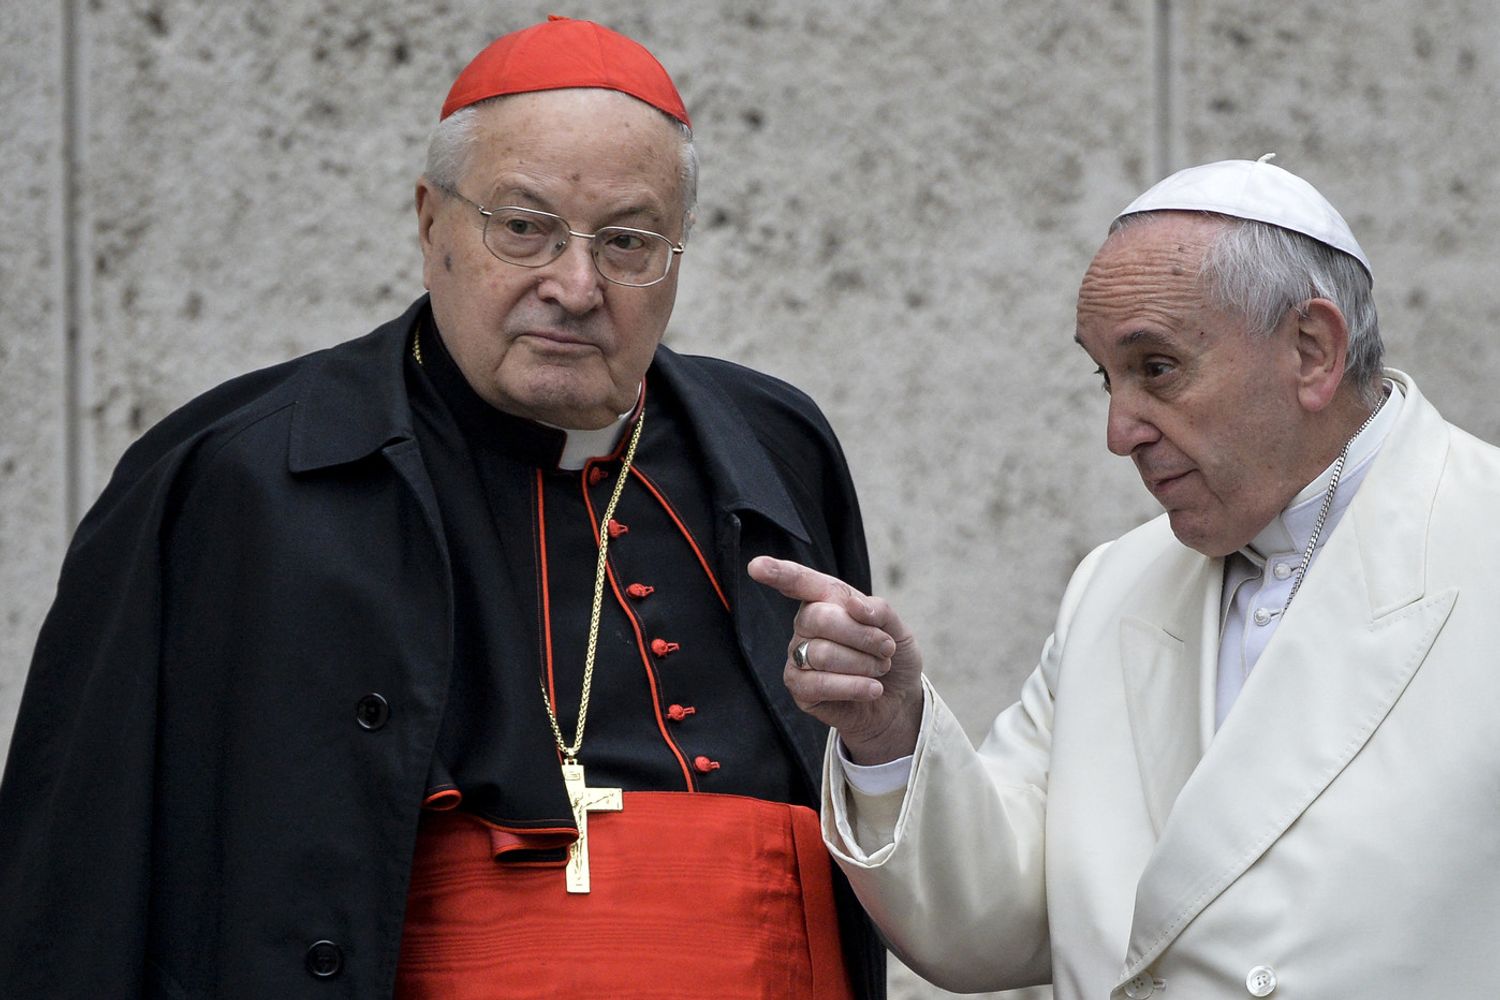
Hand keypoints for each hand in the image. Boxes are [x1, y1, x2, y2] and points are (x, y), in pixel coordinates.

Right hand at [747, 555, 923, 764]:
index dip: (778, 572)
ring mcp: (798, 656)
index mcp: (824, 600)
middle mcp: (805, 624)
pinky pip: (819, 684)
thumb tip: (854, 606)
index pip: (799, 582)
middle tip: (887, 649)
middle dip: (863, 636)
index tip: (756, 566)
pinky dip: (854, 686)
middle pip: (820, 618)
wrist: (898, 698)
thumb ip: (878, 610)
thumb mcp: (895, 626)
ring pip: (822, 653)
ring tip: (880, 669)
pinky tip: (872, 689)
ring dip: (864, 663)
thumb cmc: (889, 656)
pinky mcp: (799, 688)